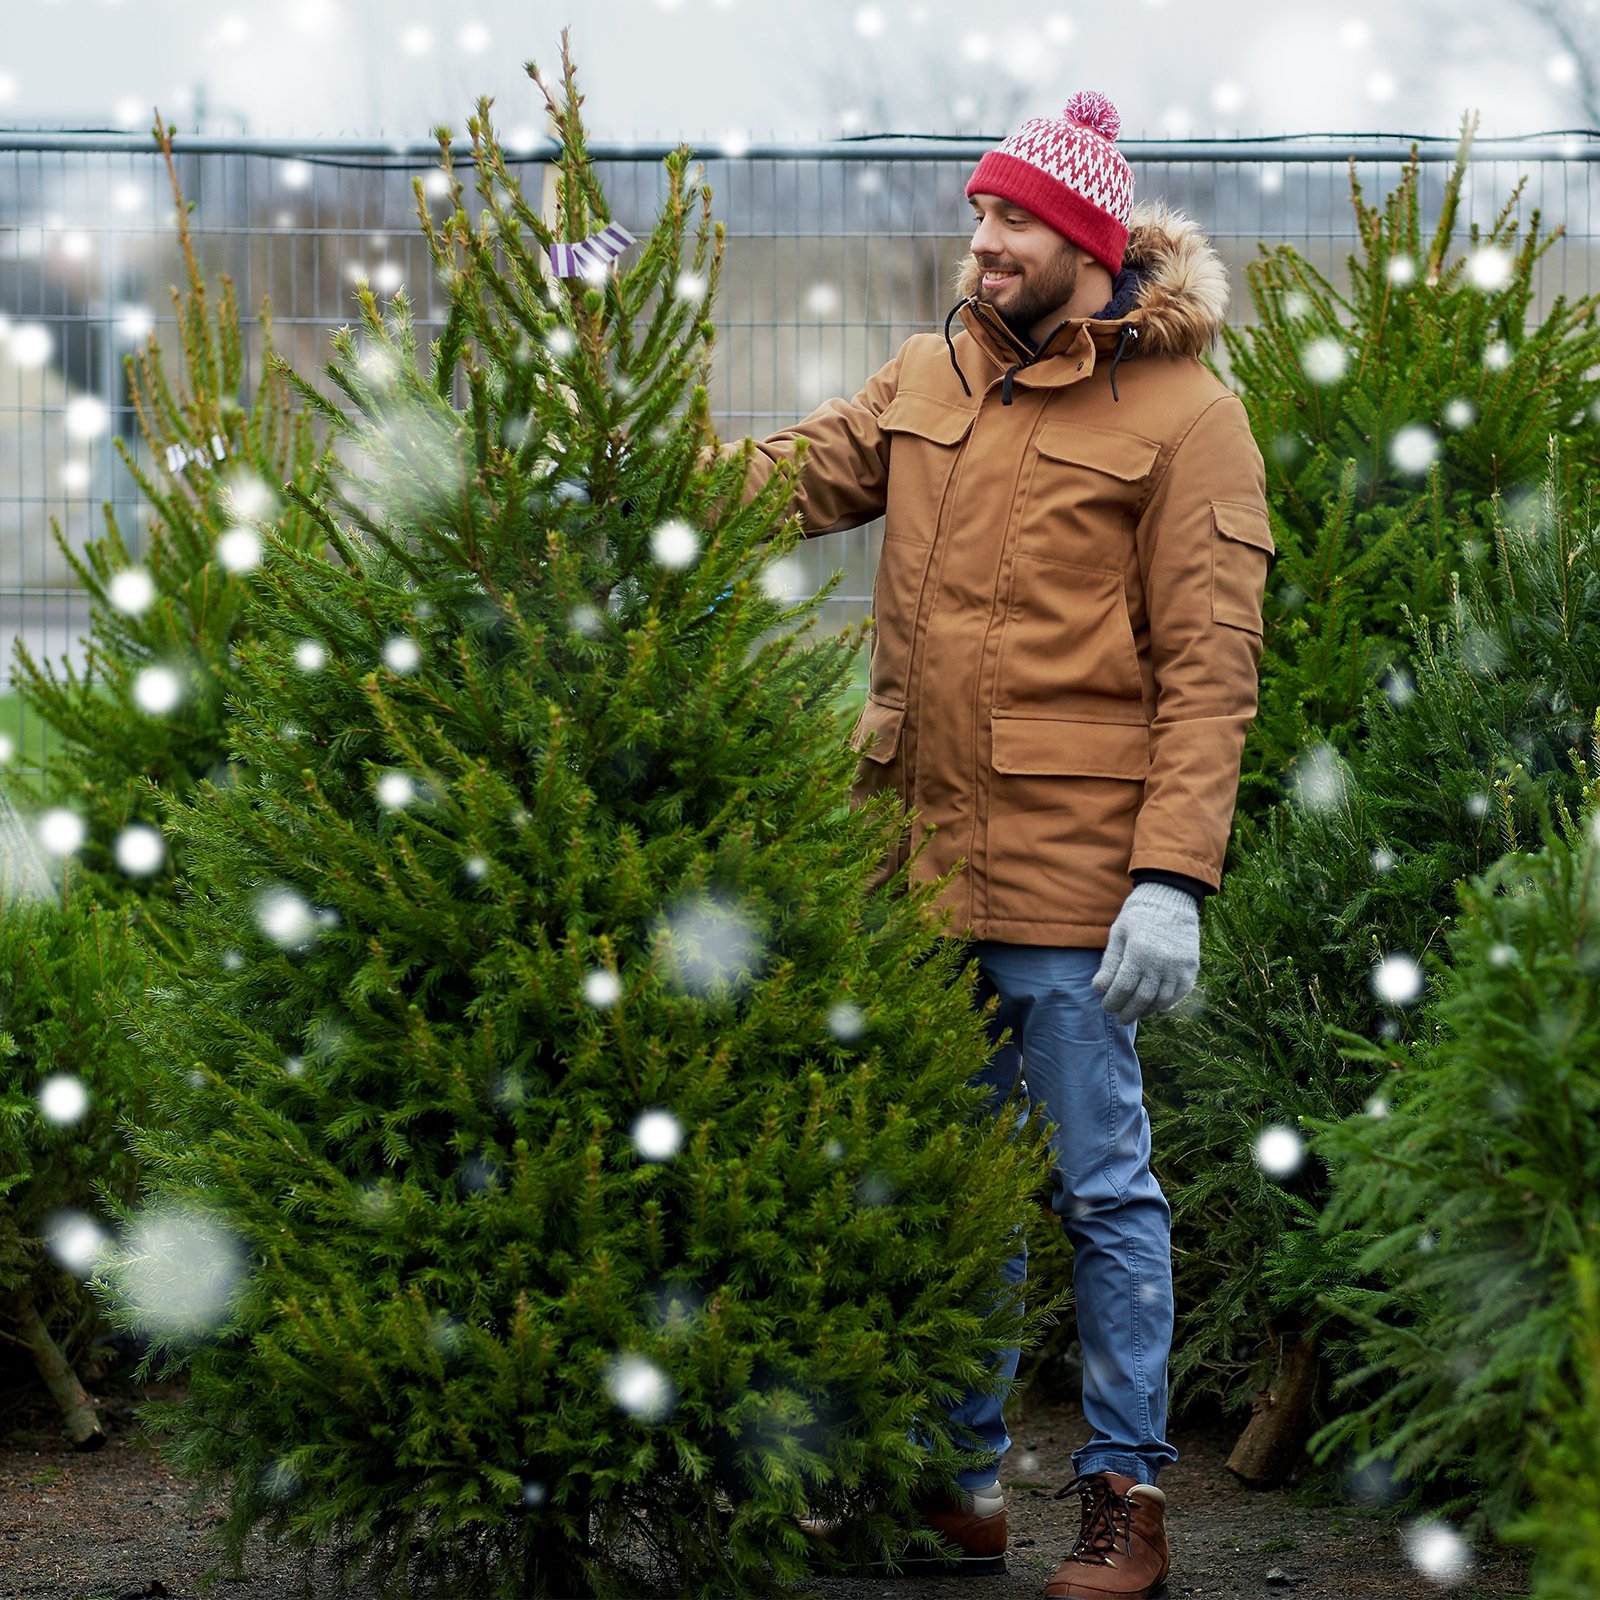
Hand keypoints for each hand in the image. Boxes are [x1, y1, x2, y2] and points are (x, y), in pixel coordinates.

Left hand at [1092, 883, 1200, 1023]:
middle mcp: (1162, 962)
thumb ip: (1110, 963)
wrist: (1171, 899)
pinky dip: (1164, 1004)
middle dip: (1127, 1011)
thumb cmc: (1139, 915)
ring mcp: (1179, 967)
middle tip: (1119, 1017)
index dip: (1113, 1001)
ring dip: (1145, 1011)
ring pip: (1160, 1000)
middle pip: (1142, 998)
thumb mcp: (1118, 933)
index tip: (1106, 1006)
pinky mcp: (1191, 969)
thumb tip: (1099, 989)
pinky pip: (1177, 995)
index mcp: (1140, 951)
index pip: (1124, 987)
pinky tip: (1152, 1006)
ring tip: (1134, 1013)